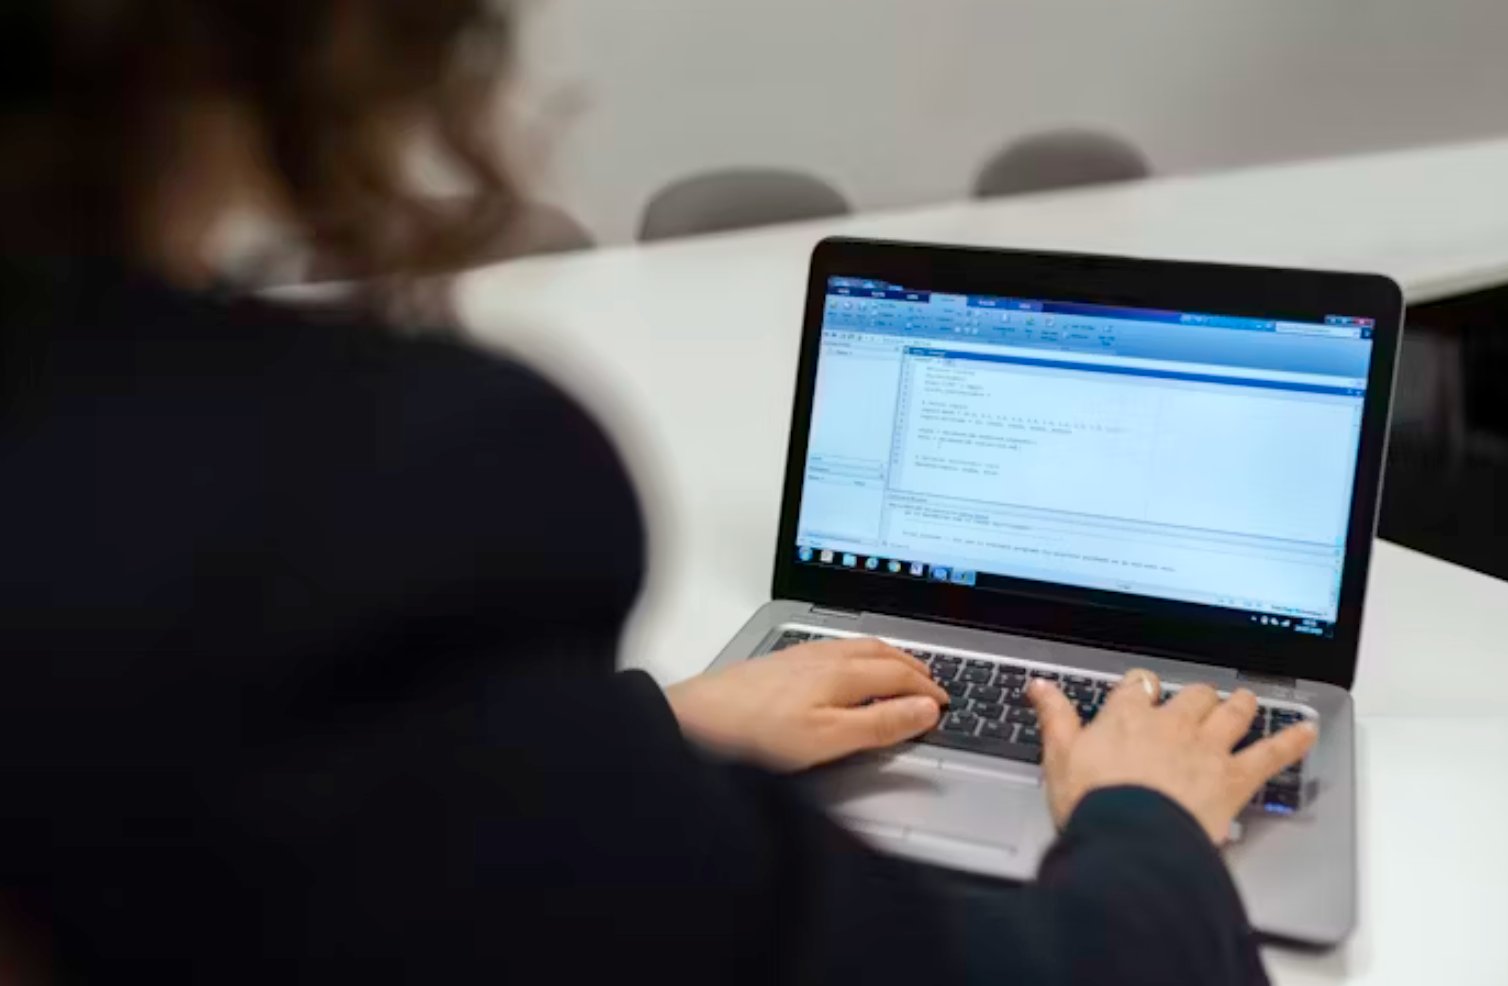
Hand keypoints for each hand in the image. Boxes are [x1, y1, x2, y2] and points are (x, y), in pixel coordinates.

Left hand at [666, 638, 947, 771]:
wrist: (693, 721)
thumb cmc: (753, 734)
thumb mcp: (828, 739)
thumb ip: (880, 724)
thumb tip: (924, 711)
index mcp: (842, 672)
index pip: (900, 675)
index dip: (928, 690)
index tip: (945, 703)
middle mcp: (823, 656)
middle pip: (882, 653)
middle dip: (913, 666)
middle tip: (932, 682)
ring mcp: (800, 656)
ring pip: (858, 647)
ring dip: (887, 658)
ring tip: (899, 671)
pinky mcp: (780, 662)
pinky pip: (835, 650)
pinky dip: (860, 657)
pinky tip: (848, 670)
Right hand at [1029, 669, 1318, 842]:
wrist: (1130, 838)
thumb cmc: (1093, 803)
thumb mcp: (1058, 756)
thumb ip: (1053, 716)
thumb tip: (1038, 686)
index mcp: (1128, 717)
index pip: (1138, 686)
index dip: (1144, 688)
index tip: (1145, 691)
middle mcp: (1172, 724)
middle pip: (1192, 694)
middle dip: (1198, 696)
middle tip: (1202, 700)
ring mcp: (1206, 748)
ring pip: (1232, 712)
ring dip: (1242, 705)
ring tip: (1248, 701)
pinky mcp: (1233, 778)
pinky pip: (1270, 753)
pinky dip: (1292, 741)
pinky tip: (1307, 730)